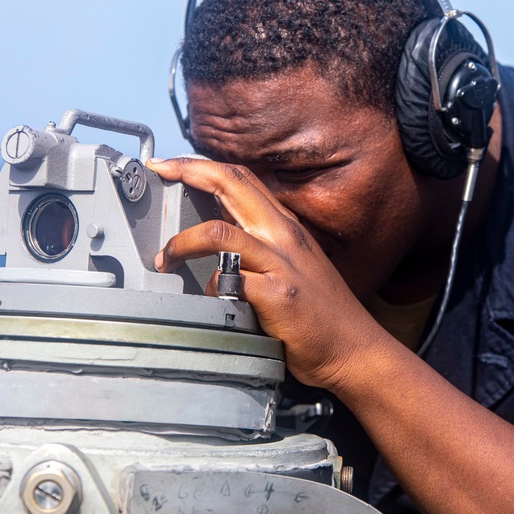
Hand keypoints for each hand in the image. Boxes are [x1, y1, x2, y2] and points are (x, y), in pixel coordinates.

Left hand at [147, 157, 389, 389]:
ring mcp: (280, 264)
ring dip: (182, 242)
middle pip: (232, 184)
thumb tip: (220, 237)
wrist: (353, 349)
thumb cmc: (321, 314)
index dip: (203, 165)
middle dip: (187, 171)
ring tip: (165, 258)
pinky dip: (211, 288)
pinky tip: (211, 301)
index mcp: (286, 227)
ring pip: (220, 233)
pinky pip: (229, 281)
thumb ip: (262, 246)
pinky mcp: (276, 295)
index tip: (172, 164)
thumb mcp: (294, 264)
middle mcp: (284, 236)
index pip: (242, 178)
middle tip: (159, 172)